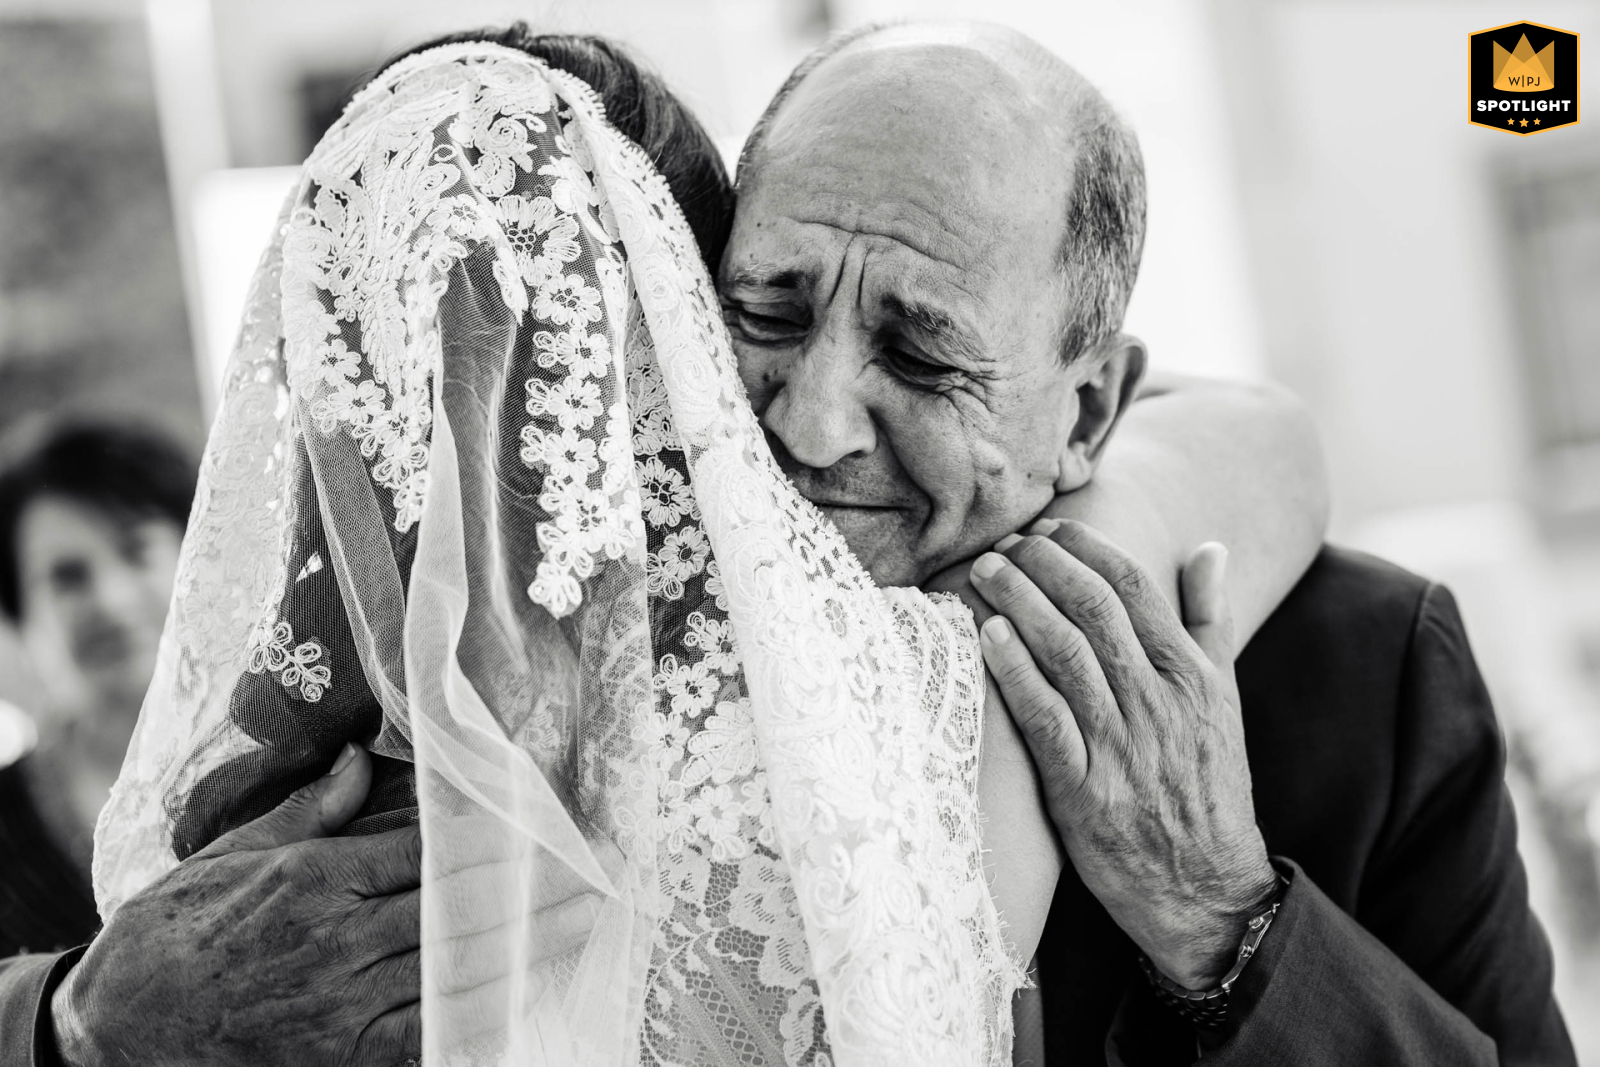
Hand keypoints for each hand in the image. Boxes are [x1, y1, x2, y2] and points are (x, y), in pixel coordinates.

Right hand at [51, 747, 611, 1065]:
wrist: (118, 1026)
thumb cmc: (175, 929)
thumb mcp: (234, 853)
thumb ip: (310, 810)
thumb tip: (365, 759)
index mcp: (314, 879)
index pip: (429, 852)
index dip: (496, 840)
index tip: (548, 827)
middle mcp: (336, 940)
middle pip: (457, 909)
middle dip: (533, 892)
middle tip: (600, 873)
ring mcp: (340, 1005)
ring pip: (454, 968)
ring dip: (526, 949)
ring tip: (586, 927)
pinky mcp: (340, 1056)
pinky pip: (425, 1035)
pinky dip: (477, 1016)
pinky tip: (526, 998)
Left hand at [969, 519, 1277, 988]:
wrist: (1204, 886)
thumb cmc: (1207, 785)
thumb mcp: (1223, 698)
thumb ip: (1211, 620)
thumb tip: (1208, 548)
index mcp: (1191, 675)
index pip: (1135, 589)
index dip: (1088, 549)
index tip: (1049, 528)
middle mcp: (1158, 703)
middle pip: (1094, 612)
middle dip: (1044, 566)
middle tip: (1005, 543)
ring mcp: (1121, 747)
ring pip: (1066, 655)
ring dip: (1021, 604)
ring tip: (986, 572)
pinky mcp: (1085, 791)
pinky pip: (1046, 720)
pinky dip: (1016, 674)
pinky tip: (988, 637)